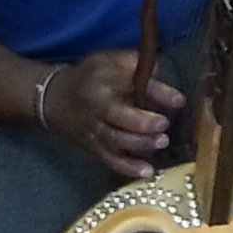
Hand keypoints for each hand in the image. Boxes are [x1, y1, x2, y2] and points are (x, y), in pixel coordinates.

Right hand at [40, 51, 182, 178]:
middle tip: (164, 125)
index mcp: (105, 81)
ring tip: (161, 143)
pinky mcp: (92, 147)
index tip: (180, 100)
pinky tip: (147, 172)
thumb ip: (132, 62)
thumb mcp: (107, 60)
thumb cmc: (88, 77)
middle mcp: (98, 107)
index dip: (158, 92)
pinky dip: (127, 168)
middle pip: (120, 118)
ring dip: (140, 145)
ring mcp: (94, 130)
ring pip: (116, 141)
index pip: (133, 86)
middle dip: (144, 123)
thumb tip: (159, 70)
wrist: (52, 98)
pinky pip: (109, 160)